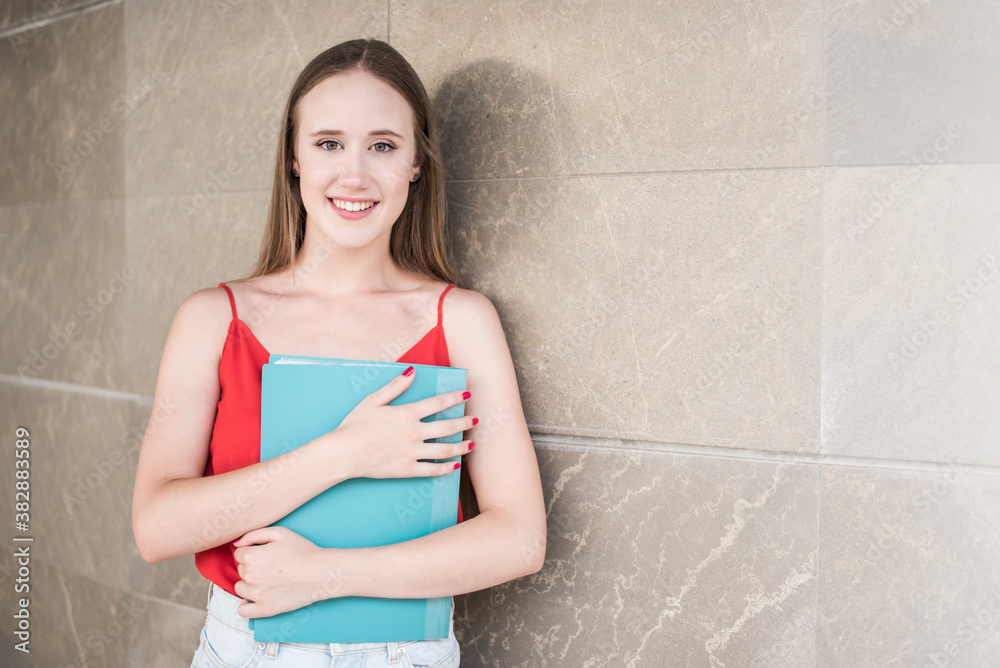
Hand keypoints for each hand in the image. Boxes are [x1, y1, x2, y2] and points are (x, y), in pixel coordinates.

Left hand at [232, 526, 342, 618]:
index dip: (252, 552)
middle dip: (252, 566)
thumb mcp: (280, 532)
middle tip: (271, 565)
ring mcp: (257, 595)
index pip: (239, 554)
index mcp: (252, 556)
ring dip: (249, 584)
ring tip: (267, 579)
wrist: (321, 571)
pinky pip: (244, 611)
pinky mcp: (265, 609)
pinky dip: (246, 606)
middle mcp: (251, 576)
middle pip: (240, 570)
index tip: (265, 553)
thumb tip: (236, 544)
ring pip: (240, 588)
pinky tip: (253, 599)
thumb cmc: (303, 550)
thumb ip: (254, 534)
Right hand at [329, 366, 476, 479]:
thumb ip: (395, 386)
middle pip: (447, 427)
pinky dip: (446, 468)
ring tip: (472, 445)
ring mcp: (412, 452)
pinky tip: (454, 466)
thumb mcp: (373, 400)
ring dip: (461, 447)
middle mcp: (414, 432)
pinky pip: (432, 470)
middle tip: (476, 420)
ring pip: (444, 450)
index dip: (455, 398)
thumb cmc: (354, 425)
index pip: (438, 403)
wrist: (343, 453)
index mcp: (406, 413)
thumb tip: (412, 371)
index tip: (467, 395)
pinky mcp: (407, 469)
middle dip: (465, 422)